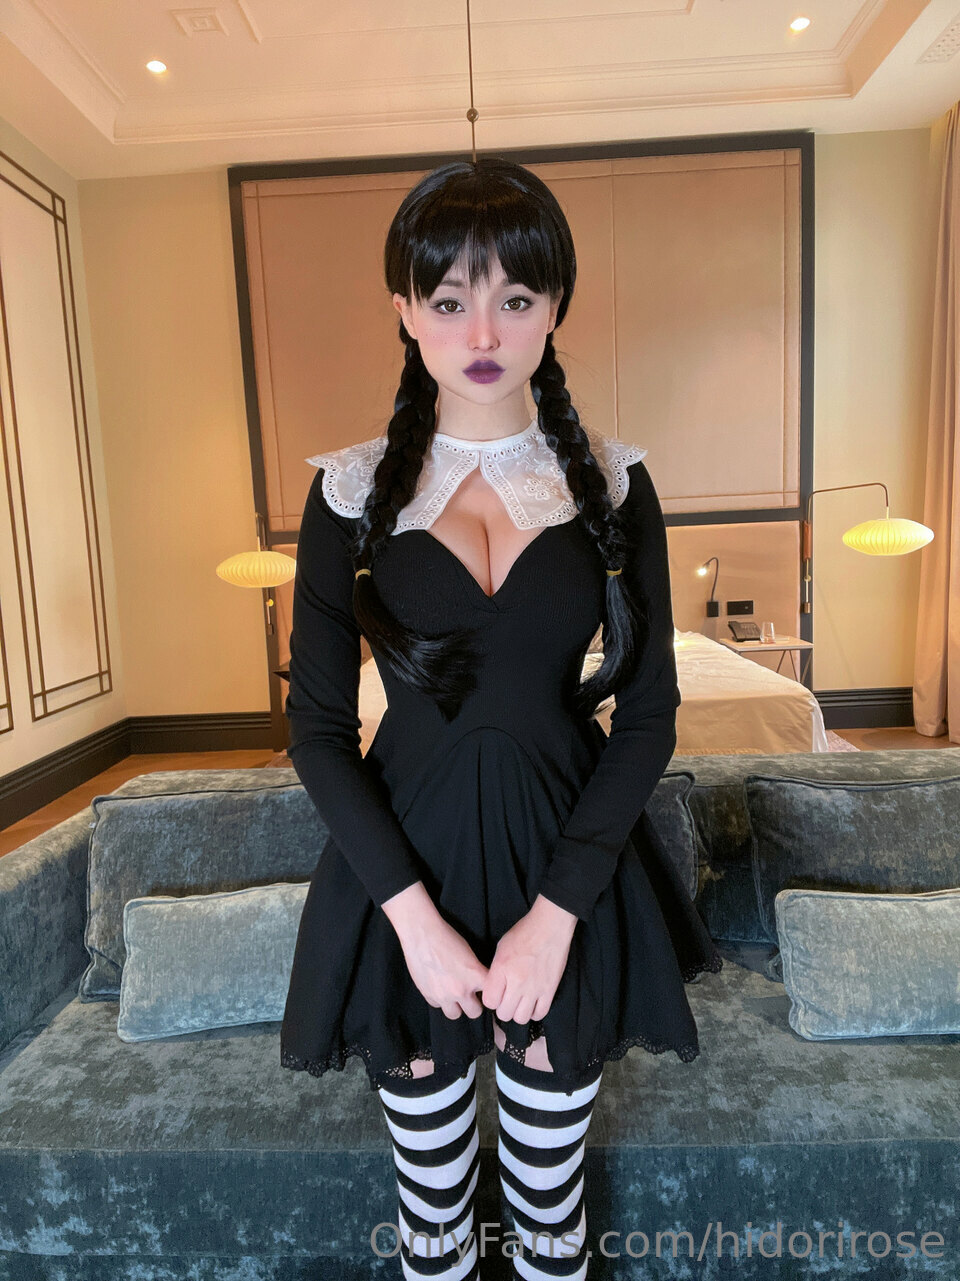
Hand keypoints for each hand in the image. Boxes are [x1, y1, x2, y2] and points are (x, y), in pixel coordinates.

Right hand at [397, 912, 489, 1021]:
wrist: (422, 934)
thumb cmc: (446, 937)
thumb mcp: (469, 952)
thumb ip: (475, 971)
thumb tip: (478, 982)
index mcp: (475, 977)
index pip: (491, 996)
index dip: (489, 993)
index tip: (486, 992)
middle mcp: (461, 990)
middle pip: (475, 1012)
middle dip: (474, 1004)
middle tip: (470, 996)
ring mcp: (444, 995)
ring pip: (455, 1014)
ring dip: (456, 1006)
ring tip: (454, 995)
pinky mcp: (428, 995)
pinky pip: (437, 1006)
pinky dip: (439, 999)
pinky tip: (438, 986)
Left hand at [481, 895, 577, 1025]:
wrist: (550, 926)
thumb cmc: (524, 933)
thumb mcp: (501, 948)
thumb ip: (495, 972)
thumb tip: (493, 989)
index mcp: (501, 969)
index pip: (489, 1002)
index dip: (491, 999)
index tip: (495, 993)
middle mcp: (517, 982)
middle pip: (504, 1014)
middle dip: (503, 1008)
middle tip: (507, 998)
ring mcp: (535, 988)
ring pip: (521, 1018)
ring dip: (518, 1012)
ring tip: (519, 1002)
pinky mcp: (550, 990)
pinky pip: (540, 1014)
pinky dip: (534, 1012)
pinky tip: (532, 1002)